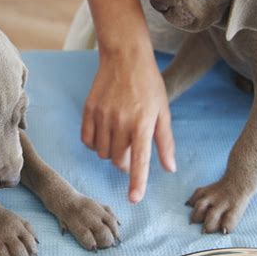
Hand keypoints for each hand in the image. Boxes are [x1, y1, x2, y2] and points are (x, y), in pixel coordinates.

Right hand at [82, 45, 175, 202]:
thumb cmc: (148, 84)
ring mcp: (102, 116)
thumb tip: (169, 168)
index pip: (139, 160)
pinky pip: (87, 140)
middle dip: (124, 162)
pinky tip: (103, 133)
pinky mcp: (89, 110)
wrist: (125, 56)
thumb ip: (165, 142)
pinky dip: (94, 143)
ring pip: (102, 152)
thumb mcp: (163, 111)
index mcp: (143, 123)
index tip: (133, 199)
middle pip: (118, 159)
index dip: (137, 182)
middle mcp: (121, 121)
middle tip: (131, 150)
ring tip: (118, 137)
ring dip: (110, 152)